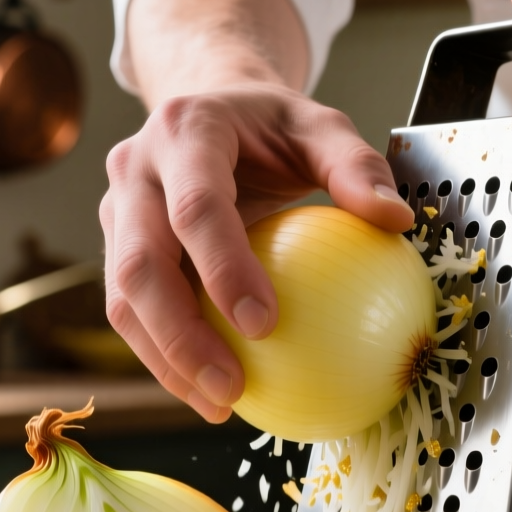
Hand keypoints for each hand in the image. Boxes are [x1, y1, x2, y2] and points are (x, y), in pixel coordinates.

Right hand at [101, 83, 411, 421]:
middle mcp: (134, 170)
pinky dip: (165, 358)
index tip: (264, 325)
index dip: (222, 267)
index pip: (196, 207)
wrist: (210, 107)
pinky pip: (130, 311)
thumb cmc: (272, 128)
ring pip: (123, 297)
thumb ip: (356, 167)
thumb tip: (395, 219)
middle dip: (180, 335)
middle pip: (141, 263)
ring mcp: (116, 211)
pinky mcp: (116, 248)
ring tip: (219, 405)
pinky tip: (209, 393)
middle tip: (231, 387)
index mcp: (184, 131)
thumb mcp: (321, 128)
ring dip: (165, 360)